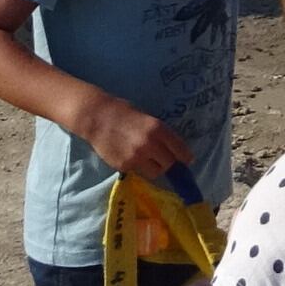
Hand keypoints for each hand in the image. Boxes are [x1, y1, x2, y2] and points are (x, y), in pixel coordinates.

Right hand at [75, 95, 195, 182]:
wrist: (96, 117)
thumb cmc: (123, 113)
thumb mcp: (148, 118)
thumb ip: (159, 134)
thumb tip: (172, 148)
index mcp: (158, 129)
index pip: (179, 149)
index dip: (185, 157)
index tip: (188, 161)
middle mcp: (150, 145)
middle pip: (169, 164)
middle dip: (169, 163)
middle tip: (164, 160)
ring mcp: (137, 157)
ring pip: (155, 172)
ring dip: (154, 168)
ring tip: (147, 160)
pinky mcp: (124, 166)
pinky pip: (138, 171)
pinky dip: (138, 167)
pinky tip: (130, 156)